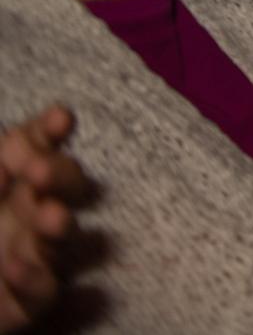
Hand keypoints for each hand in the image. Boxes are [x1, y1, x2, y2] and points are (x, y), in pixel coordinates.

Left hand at [0, 105, 85, 331]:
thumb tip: (11, 146)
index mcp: (12, 188)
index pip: (39, 150)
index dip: (49, 133)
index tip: (60, 119)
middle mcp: (30, 217)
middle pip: (70, 187)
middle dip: (61, 175)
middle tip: (38, 172)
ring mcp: (34, 258)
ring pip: (64, 238)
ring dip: (60, 225)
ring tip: (51, 219)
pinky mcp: (29, 304)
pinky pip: (44, 292)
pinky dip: (34, 279)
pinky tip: (14, 268)